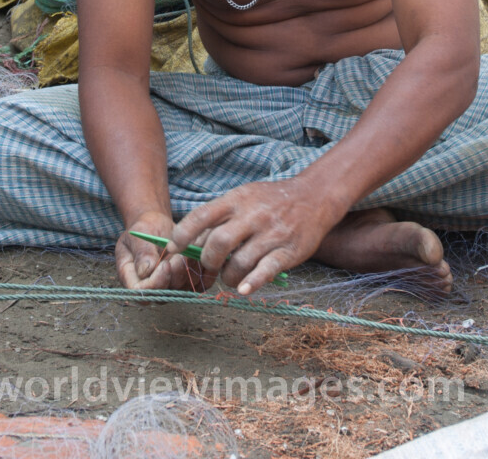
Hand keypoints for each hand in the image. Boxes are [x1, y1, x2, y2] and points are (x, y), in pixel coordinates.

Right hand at [114, 210, 216, 290]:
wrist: (157, 225)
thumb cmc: (144, 228)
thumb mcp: (138, 235)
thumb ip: (141, 252)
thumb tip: (146, 271)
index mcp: (131, 278)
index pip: (142, 293)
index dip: (155, 283)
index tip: (165, 264)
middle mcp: (150, 288)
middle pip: (164, 294)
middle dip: (176, 274)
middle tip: (182, 254)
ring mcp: (168, 287)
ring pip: (182, 290)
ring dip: (189, 269)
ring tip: (192, 248)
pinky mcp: (185, 283)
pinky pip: (197, 284)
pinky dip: (202, 269)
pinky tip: (200, 252)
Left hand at [170, 178, 346, 295]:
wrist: (314, 196)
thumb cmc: (269, 201)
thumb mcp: (243, 198)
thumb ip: (219, 218)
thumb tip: (190, 243)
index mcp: (237, 201)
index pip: (201, 216)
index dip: (182, 235)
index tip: (173, 249)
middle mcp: (252, 216)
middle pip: (218, 243)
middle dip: (207, 261)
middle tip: (209, 268)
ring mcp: (272, 234)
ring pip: (240, 262)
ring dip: (229, 277)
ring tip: (231, 278)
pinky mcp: (289, 251)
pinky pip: (267, 270)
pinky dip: (253, 283)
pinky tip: (245, 290)